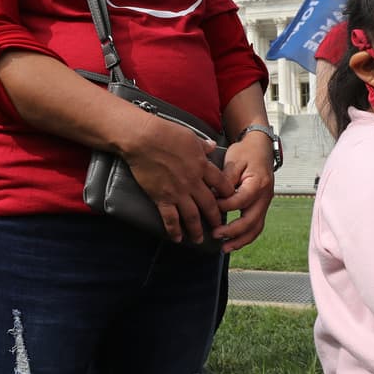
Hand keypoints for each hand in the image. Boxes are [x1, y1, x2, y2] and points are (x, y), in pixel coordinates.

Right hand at [120, 114, 229, 245]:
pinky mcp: (161, 197)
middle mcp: (193, 182)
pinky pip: (170, 218)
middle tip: (218, 228)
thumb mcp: (190, 136)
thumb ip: (203, 146)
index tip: (229, 201)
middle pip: (210, 205)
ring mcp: (177, 192)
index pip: (222, 185)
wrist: (143, 138)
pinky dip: (174, 230)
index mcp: (202, 166)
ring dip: (197, 230)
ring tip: (199, 240)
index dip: (227, 195)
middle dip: (215, 218)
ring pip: (192, 216)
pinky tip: (177, 238)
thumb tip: (212, 146)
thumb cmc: (165, 133)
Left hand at [213, 132, 275, 252]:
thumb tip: (215, 197)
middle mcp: (264, 196)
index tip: (210, 205)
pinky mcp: (261, 206)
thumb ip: (226, 180)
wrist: (260, 147)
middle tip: (215, 234)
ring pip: (256, 228)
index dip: (224, 206)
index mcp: (258, 183)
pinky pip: (256, 225)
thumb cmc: (246, 152)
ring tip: (225, 248)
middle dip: (233, 231)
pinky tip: (233, 243)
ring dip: (241, 240)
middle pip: (251, 220)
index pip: (241, 201)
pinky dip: (245, 236)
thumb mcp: (234, 160)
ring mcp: (265, 203)